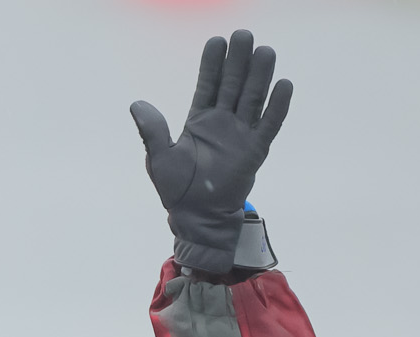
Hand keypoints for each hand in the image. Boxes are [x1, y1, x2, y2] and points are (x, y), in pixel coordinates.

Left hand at [131, 29, 292, 271]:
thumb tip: (136, 104)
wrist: (197, 217)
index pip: (208, 85)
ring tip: (265, 51)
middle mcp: (222, 122)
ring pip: (253, 98)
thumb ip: (152, 131)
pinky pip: (269, 124)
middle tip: (244, 35)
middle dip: (238, 61)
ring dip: (259, 75)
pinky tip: (283, 85)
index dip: (213, 64)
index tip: (217, 41)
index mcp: (199, 120)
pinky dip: (276, 106)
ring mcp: (240, 134)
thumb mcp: (160, 158)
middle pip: (234, 85)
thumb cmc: (177, 189)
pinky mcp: (255, 150)